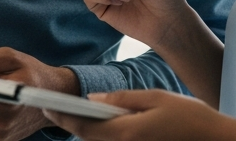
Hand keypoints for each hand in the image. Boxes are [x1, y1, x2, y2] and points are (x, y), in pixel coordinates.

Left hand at [42, 90, 235, 140]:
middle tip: (53, 107)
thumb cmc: (190, 119)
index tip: (45, 105)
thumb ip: (123, 99)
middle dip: (70, 122)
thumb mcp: (156, 98)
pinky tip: (101, 124)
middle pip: (88, 138)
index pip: (84, 125)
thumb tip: (93, 100)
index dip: (61, 115)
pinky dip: (103, 136)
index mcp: (127, 133)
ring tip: (73, 113)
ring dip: (87, 130)